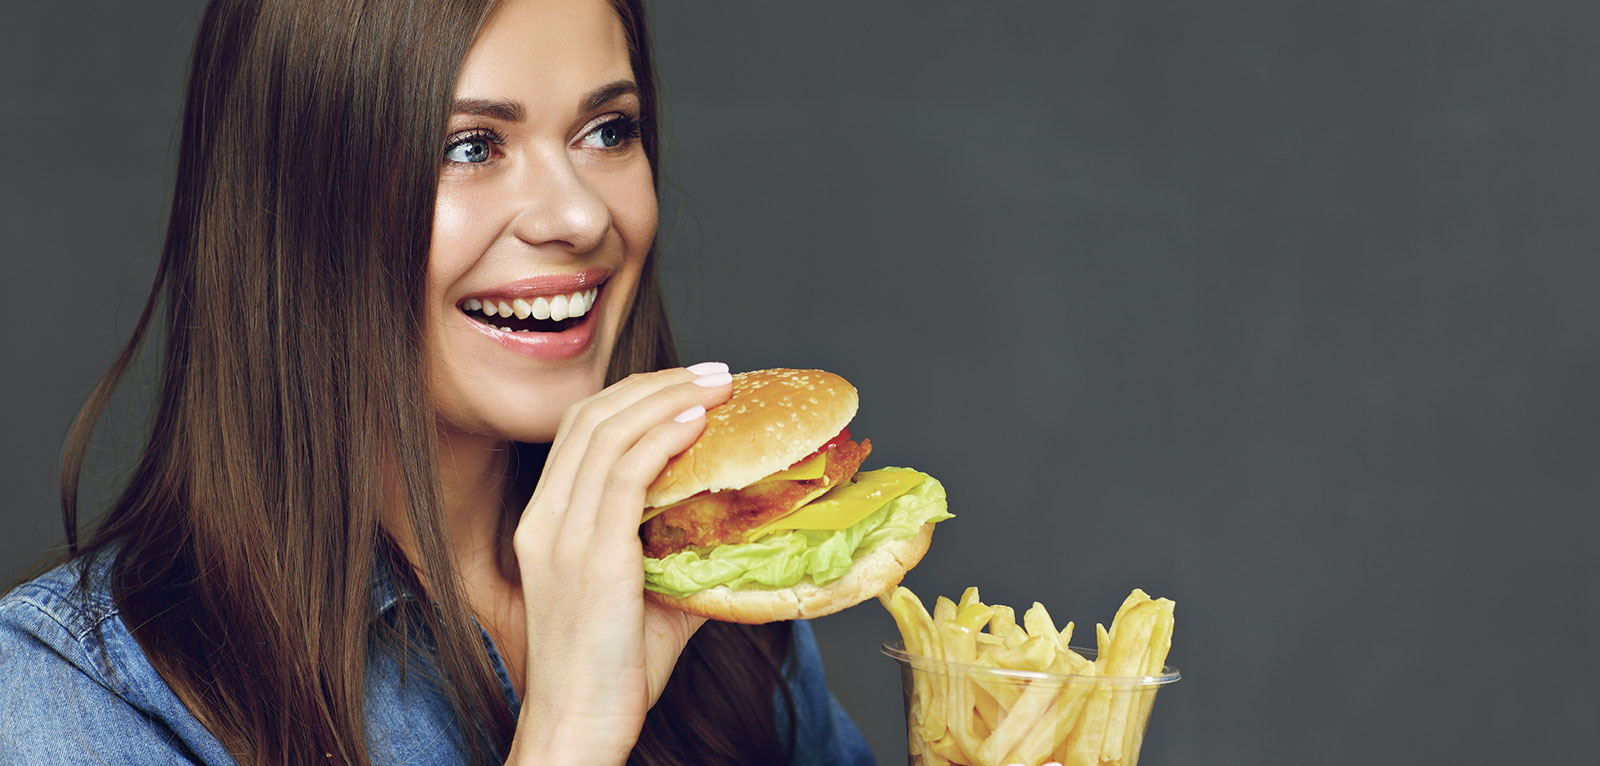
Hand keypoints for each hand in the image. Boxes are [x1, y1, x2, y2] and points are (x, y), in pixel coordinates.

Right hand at [506, 363, 731, 764]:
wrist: (576, 726)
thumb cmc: (610, 673)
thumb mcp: (643, 600)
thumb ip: (680, 558)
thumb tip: (738, 533)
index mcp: (544, 524)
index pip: (579, 432)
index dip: (632, 395)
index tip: (684, 384)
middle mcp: (544, 520)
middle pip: (592, 418)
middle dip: (655, 382)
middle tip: (712, 372)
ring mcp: (563, 537)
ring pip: (608, 434)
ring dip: (668, 396)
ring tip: (717, 385)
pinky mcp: (592, 558)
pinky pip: (625, 475)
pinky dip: (662, 436)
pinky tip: (697, 422)